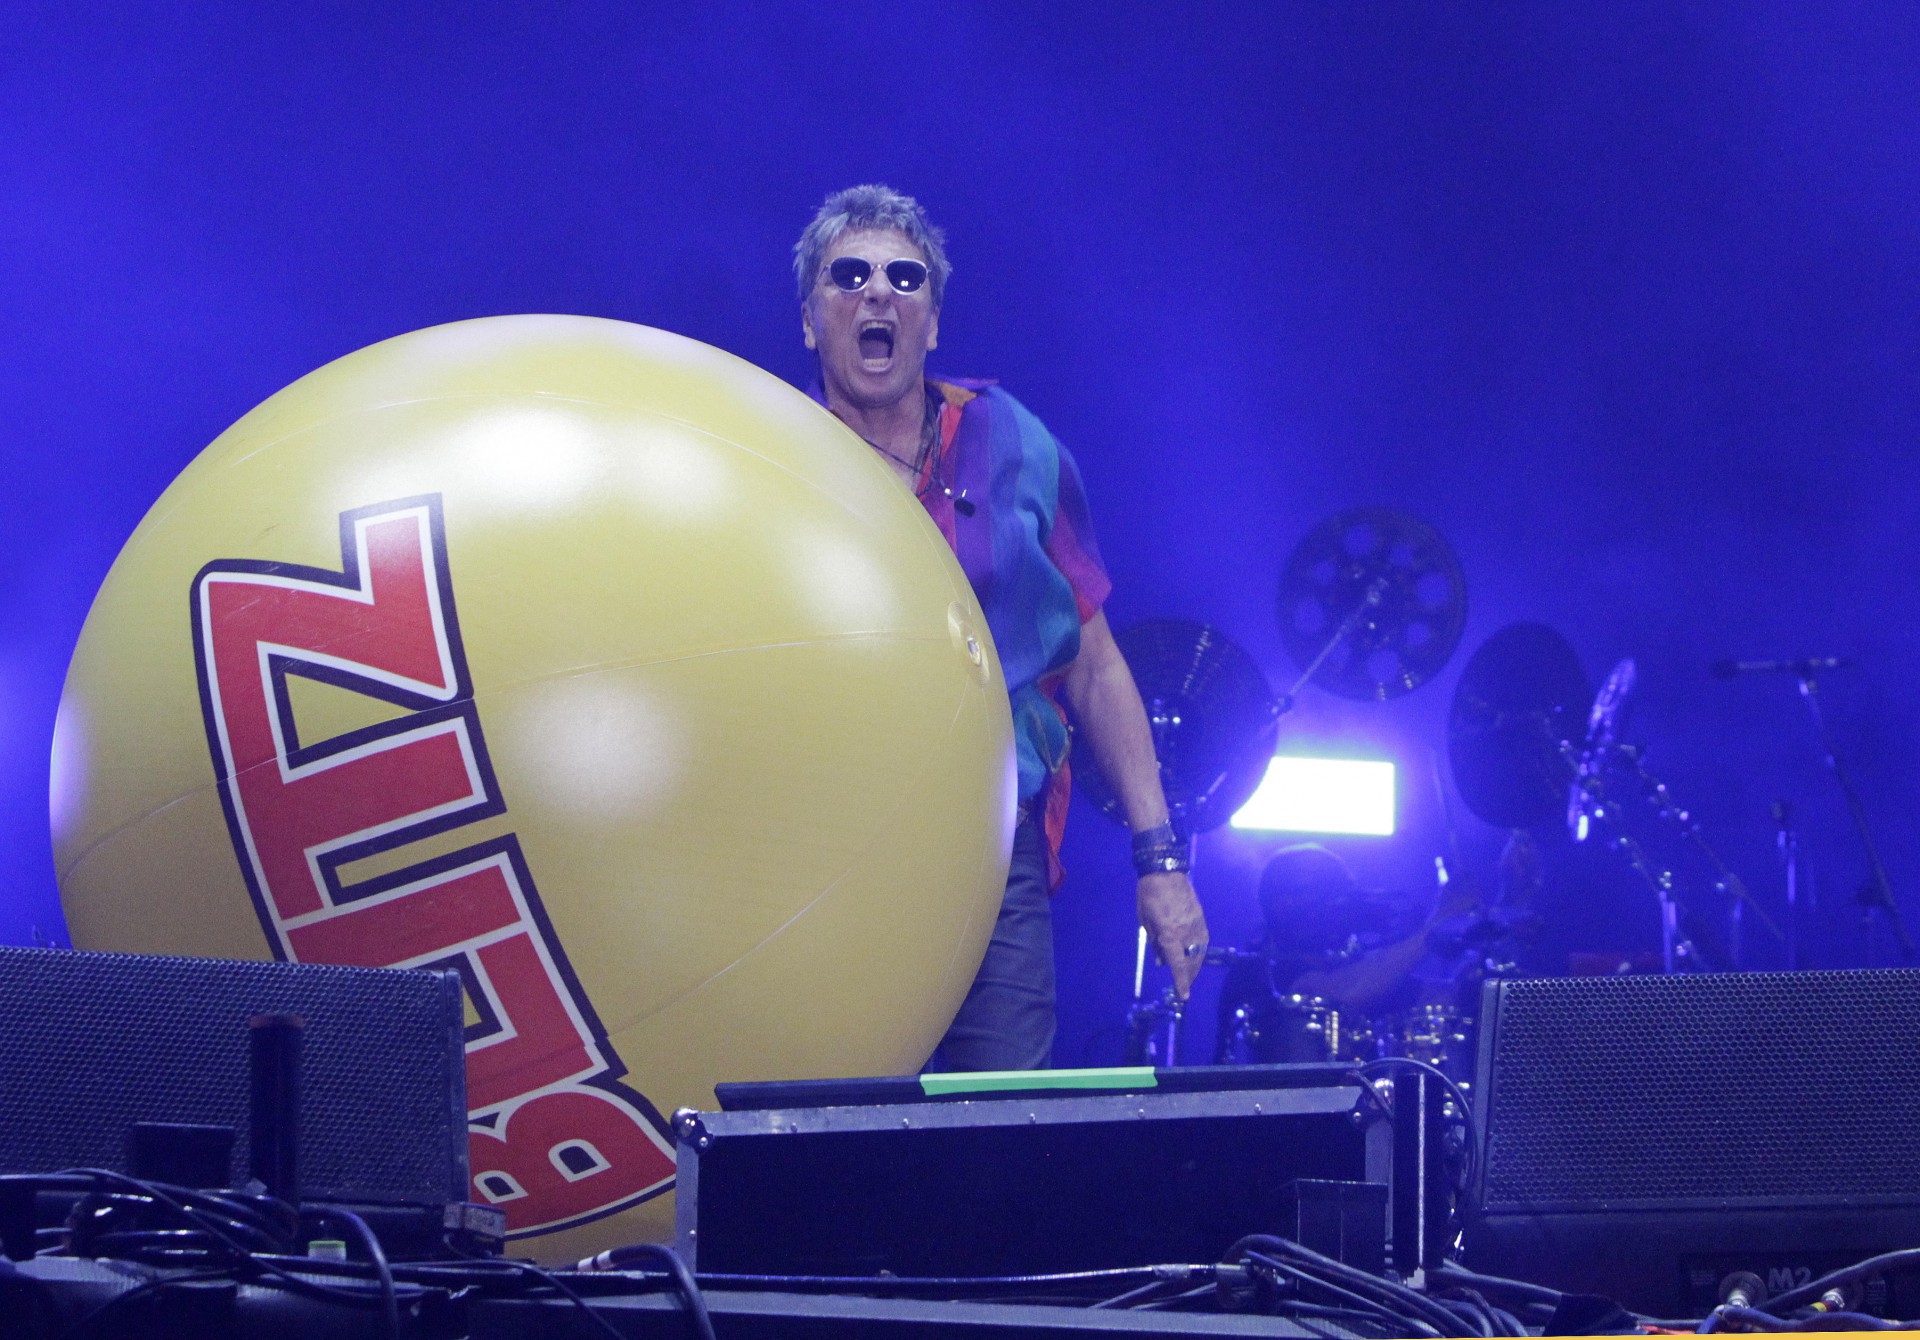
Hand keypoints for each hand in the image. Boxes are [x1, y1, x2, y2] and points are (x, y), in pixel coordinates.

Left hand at [1138, 871, 1207, 999]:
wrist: (1164, 871)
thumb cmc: (1148, 896)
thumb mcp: (1145, 921)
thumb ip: (1154, 943)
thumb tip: (1161, 961)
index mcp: (1169, 934)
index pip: (1177, 964)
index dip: (1181, 982)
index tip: (1184, 997)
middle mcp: (1186, 933)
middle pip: (1191, 961)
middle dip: (1189, 976)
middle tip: (1185, 987)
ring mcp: (1196, 925)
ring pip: (1200, 952)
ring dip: (1196, 966)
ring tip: (1190, 974)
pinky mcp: (1201, 918)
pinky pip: (1203, 940)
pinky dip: (1200, 951)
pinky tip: (1196, 956)